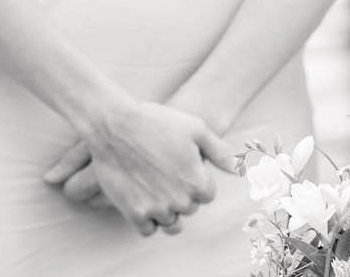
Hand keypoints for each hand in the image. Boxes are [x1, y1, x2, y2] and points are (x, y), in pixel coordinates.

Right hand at [43, 100, 230, 235]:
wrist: (112, 123)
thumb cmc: (154, 121)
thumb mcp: (194, 127)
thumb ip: (220, 152)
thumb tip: (237, 171)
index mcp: (198, 182)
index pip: (206, 195)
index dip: (192, 180)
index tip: (176, 166)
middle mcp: (181, 200)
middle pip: (188, 209)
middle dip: (178, 194)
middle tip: (160, 172)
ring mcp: (157, 208)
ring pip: (170, 223)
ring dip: (164, 210)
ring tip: (150, 188)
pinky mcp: (134, 212)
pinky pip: (147, 229)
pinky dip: (145, 218)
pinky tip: (139, 198)